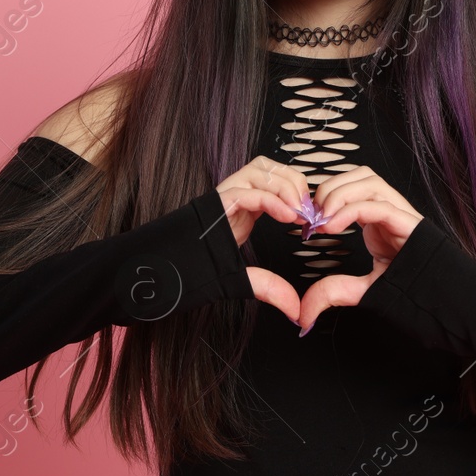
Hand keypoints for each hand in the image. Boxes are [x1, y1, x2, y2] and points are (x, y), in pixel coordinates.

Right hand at [216, 156, 310, 325]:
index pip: (272, 177)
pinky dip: (271, 199)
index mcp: (241, 206)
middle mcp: (232, 196)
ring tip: (298, 212)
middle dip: (293, 181)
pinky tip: (287, 216)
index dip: (295, 188)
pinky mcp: (213, 204)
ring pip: (258, 170)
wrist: (165, 277)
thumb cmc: (199, 274)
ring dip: (285, 186)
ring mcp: (221, 197)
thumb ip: (270, 288)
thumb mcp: (244, 280)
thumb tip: (296, 309)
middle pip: (267, 166)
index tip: (310, 214)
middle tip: (306, 209)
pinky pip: (245, 190)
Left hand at [295, 166, 423, 335]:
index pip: (354, 185)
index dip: (328, 194)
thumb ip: (336, 292)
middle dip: (331, 187)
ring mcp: (402, 215)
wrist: (445, 304)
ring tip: (324, 220)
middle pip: (361, 174)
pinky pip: (380, 205)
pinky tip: (334, 227)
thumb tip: (305, 312)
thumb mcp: (364, 290)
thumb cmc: (411, 291)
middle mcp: (391, 210)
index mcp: (380, 218)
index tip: (308, 220)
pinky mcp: (410, 225)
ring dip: (340, 193)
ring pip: (370, 181)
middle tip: (314, 216)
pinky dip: (352, 210)